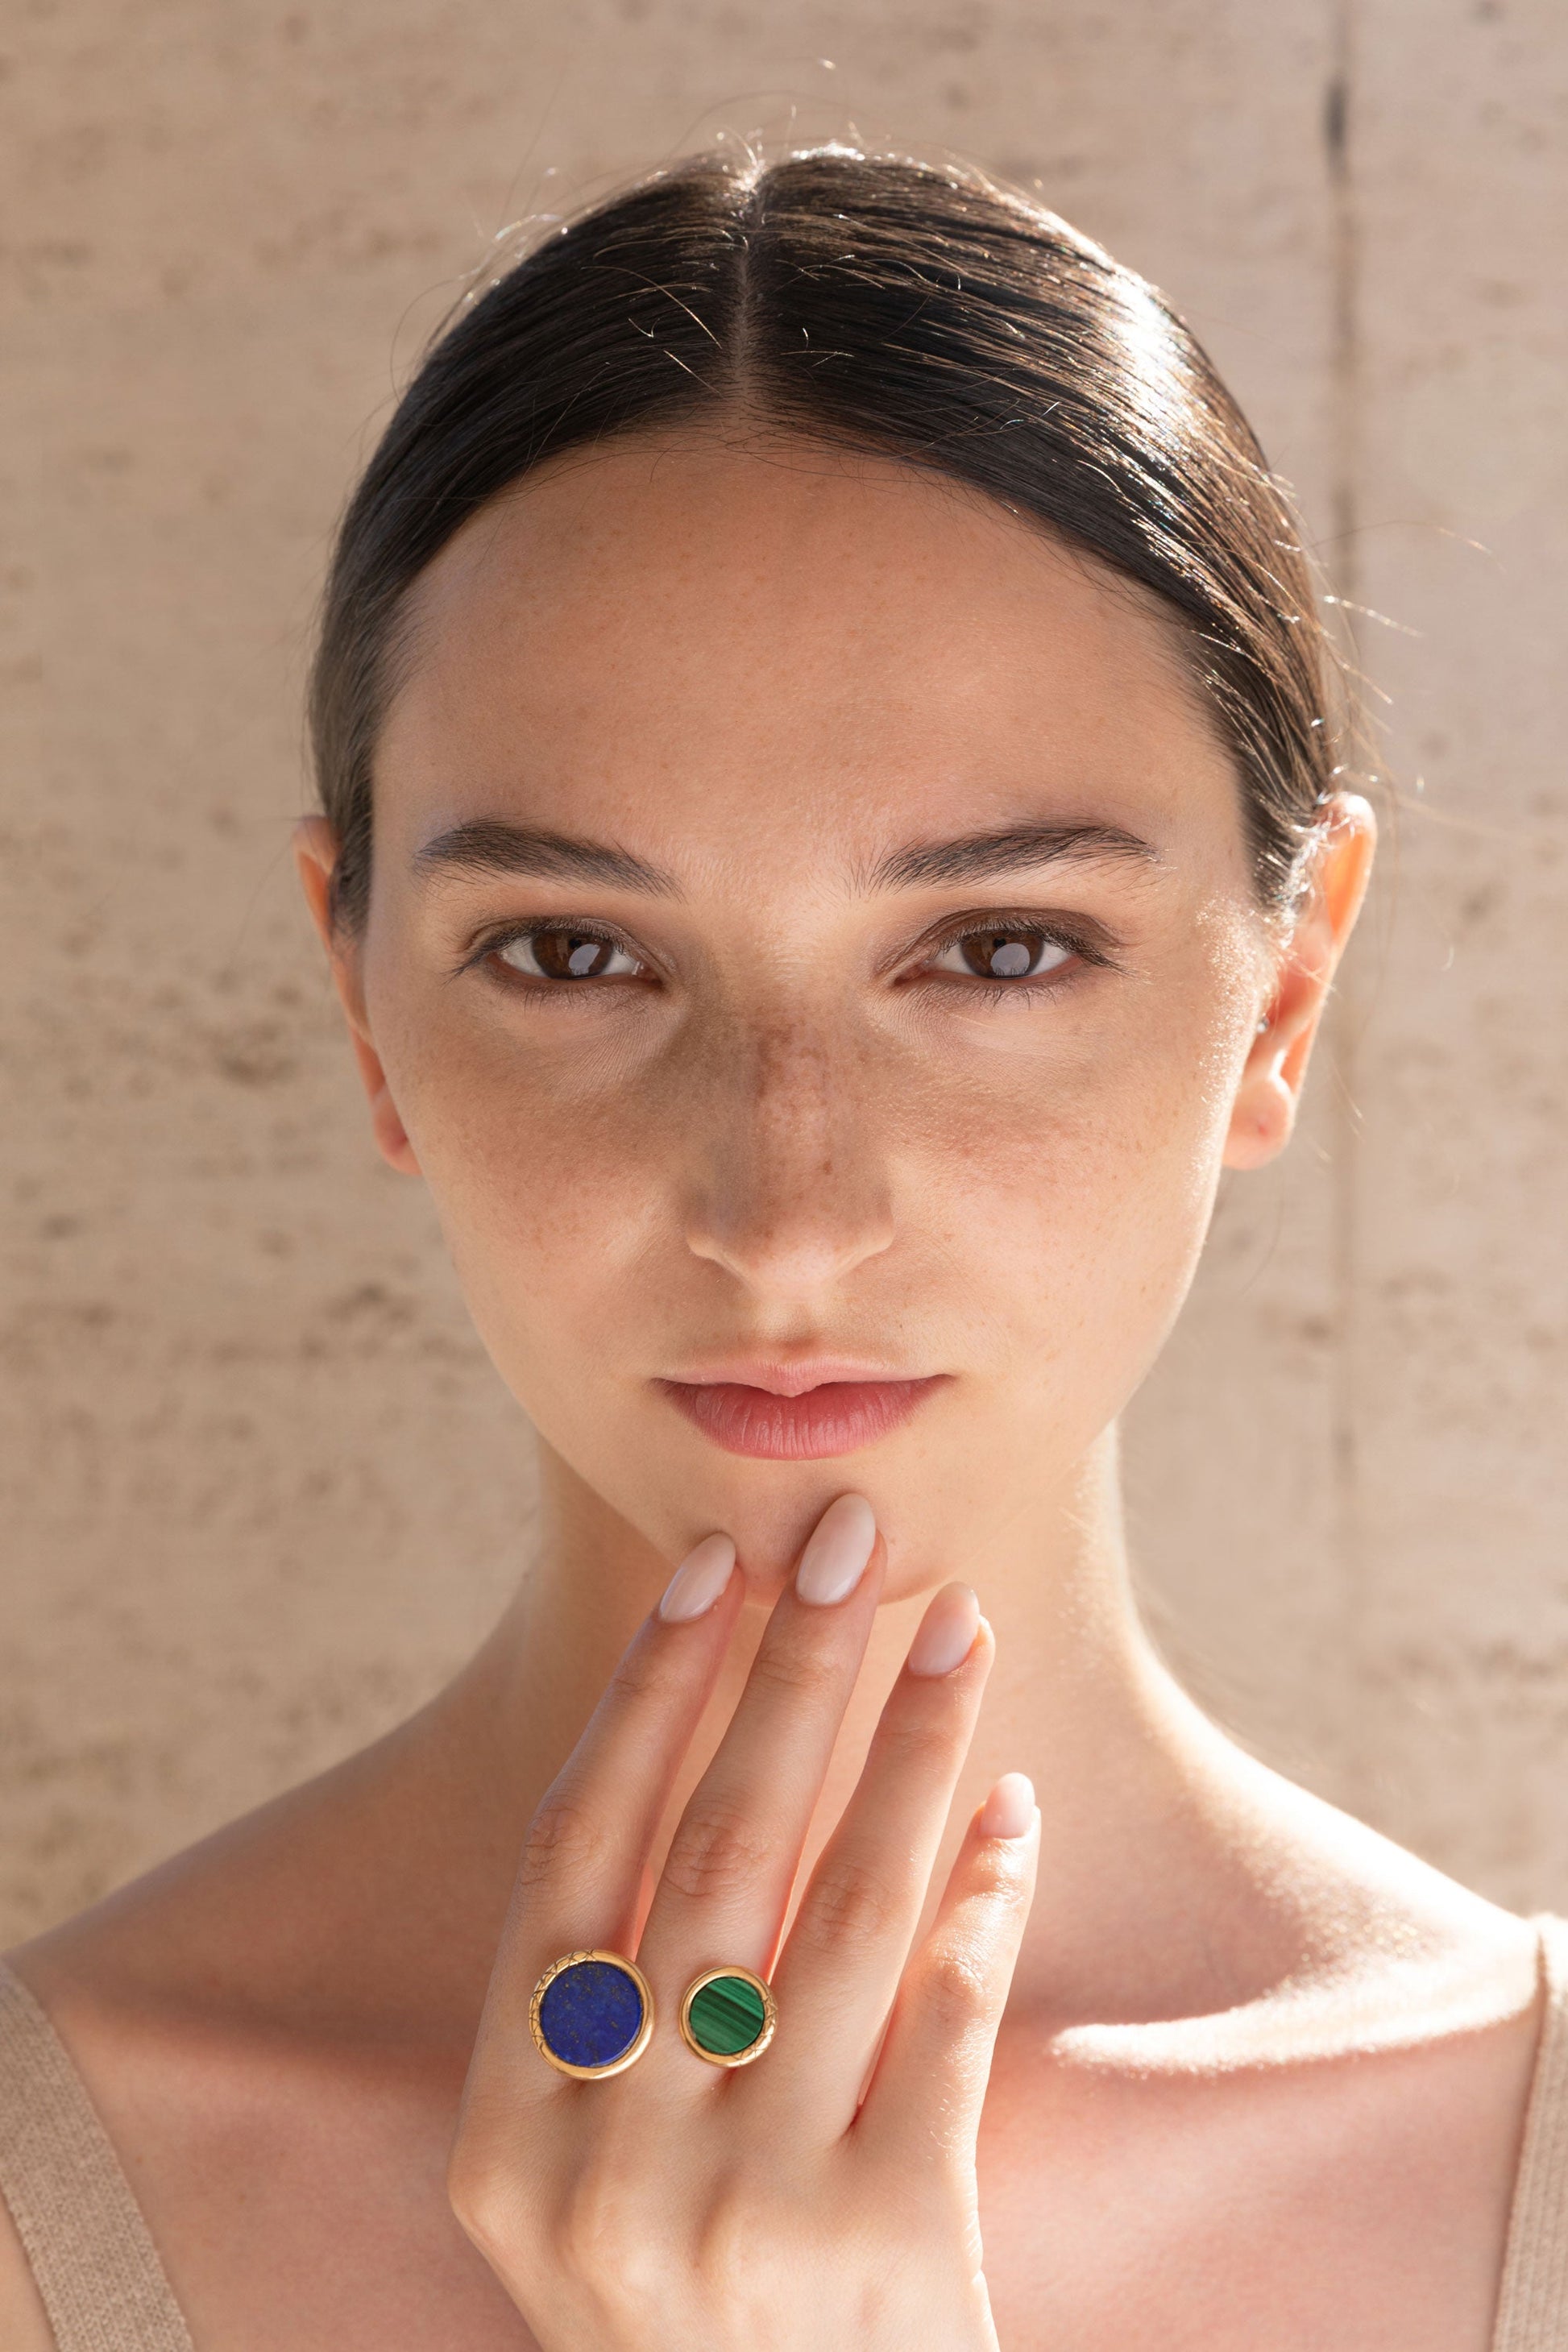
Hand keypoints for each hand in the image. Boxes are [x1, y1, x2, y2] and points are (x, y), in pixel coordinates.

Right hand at [448, 1494, 1038, 2349]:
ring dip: (909, 1744)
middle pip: (713, 1850)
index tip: (710, 1568)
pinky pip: (950, 2018)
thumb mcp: (582, 2179)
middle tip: (851, 1541)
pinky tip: (1014, 1798)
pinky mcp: (889, 2248)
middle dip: (789, 1674)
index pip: (574, 1850)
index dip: (643, 1696)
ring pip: (843, 1908)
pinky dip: (985, 1893)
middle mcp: (606, 2165)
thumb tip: (710, 1745)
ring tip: (958, 1624)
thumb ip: (604, 2010)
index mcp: (504, 2131)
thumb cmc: (678, 2308)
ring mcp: (747, 2209)